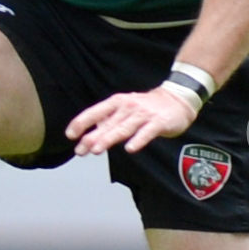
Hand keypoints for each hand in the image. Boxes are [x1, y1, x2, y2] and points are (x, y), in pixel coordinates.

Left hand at [67, 86, 197, 156]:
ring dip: (109, 138)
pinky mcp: (158, 122)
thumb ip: (109, 121)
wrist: (177, 99)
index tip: (70, 135)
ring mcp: (144, 114)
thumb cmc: (147, 107)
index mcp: (117, 102)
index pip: (96, 112)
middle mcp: (129, 107)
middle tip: (81, 150)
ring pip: (124, 128)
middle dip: (93, 137)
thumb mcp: (125, 109)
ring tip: (97, 150)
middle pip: (108, 124)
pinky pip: (147, 132)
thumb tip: (89, 135)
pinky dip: (138, 140)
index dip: (82, 123)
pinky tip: (130, 149)